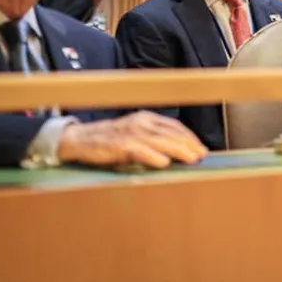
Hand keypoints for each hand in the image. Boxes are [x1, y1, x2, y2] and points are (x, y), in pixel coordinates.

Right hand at [57, 111, 207, 168]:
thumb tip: (178, 151)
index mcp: (146, 118)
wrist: (80, 139)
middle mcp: (140, 123)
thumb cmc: (110, 140)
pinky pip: (139, 150)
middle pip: (171, 133)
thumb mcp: (134, 134)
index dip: (190, 137)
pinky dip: (152, 156)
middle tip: (202, 155)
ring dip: (178, 150)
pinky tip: (163, 163)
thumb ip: (153, 139)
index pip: (174, 126)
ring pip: (160, 141)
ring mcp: (130, 133)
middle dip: (189, 144)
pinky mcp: (118, 145)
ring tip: (191, 159)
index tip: (201, 148)